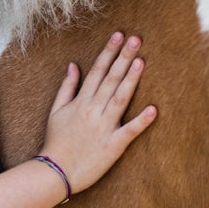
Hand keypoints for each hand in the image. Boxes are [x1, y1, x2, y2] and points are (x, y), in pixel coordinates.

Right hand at [38, 32, 156, 193]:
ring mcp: (104, 127)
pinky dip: (141, 121)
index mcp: (81, 101)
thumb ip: (67, 87)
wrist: (55, 172)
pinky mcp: (113, 145)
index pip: (97, 71)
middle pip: (111, 79)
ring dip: (131, 80)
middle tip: (136, 39)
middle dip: (123, 57)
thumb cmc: (56, 141)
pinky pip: (129, 131)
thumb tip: (74, 65)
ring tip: (141, 61)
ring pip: (120, 99)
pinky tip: (153, 109)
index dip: (109, 52)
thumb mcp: (56, 111)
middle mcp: (93, 110)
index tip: (119, 35)